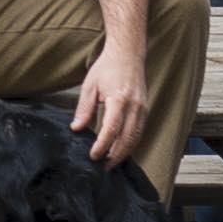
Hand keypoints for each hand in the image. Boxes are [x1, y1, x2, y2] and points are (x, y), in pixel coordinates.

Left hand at [69, 39, 151, 165]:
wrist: (128, 54)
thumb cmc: (107, 68)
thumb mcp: (89, 85)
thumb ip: (84, 109)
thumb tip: (76, 129)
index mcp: (119, 99)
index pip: (112, 129)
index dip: (103, 145)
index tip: (93, 156)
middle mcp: (134, 106)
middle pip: (127, 139)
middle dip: (115, 155)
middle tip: (103, 167)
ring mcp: (142, 108)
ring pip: (136, 138)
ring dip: (124, 152)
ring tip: (110, 162)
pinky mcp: (145, 110)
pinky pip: (139, 131)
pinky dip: (130, 143)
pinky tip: (120, 149)